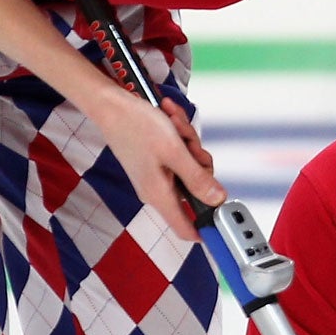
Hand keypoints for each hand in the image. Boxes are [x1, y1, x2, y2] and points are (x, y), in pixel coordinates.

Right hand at [96, 91, 224, 238]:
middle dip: (198, 161)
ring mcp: (157, 176)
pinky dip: (179, 137)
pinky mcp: (157, 163)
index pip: (186, 230)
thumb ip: (197, 179)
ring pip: (190, 167)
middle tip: (188, 142)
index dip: (207, 229)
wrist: (111, 105)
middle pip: (195, 190)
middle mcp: (157, 190)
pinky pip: (180, 155)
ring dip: (188, 142)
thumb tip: (217, 199)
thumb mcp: (174, 152)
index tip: (224, 221)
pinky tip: (170, 121)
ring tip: (174, 125)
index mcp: (159, 195)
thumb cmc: (135, 125)